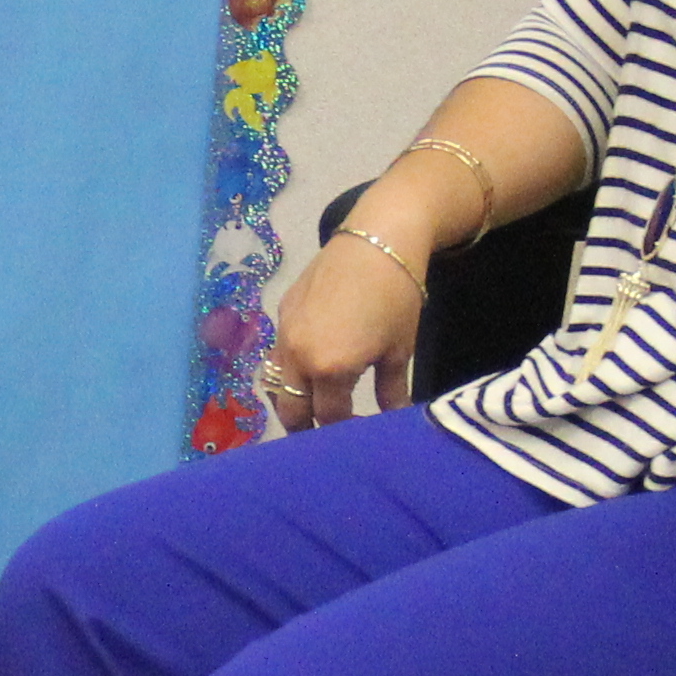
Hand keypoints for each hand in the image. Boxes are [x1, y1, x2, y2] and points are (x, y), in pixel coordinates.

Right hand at [259, 230, 426, 432]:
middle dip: (305, 428)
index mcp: (329, 369)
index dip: (344, 431)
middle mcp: (298, 356)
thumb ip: (391, 391)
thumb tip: (394, 418)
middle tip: (322, 437)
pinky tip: (310, 365)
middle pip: (291, 410)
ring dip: (291, 400)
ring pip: (276, 383)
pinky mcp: (282, 312)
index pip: (329, 417)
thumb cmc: (396, 296)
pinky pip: (278, 352)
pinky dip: (291, 368)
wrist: (378, 238)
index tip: (359, 434)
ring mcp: (285, 333)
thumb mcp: (398, 349)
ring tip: (310, 405)